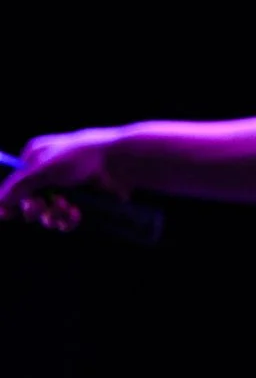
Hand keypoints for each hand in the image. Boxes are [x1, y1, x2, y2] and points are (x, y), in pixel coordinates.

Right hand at [1, 128, 127, 231]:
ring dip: (52, 215)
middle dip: (34, 209)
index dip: (8, 200)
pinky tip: (75, 215)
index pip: (13, 182)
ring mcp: (66, 186)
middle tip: (40, 208)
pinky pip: (64, 218)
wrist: (121, 161)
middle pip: (28, 202)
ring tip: (66, 209)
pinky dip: (67, 220)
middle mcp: (48, 172)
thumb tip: (0, 201)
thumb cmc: (82, 157)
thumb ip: (18, 185)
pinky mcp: (82, 199)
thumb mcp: (44, 168)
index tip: (6, 215)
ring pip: (47, 213)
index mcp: (35, 157)